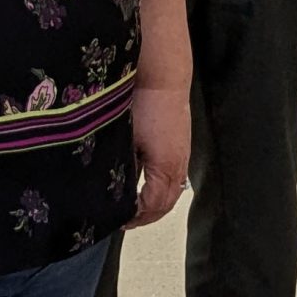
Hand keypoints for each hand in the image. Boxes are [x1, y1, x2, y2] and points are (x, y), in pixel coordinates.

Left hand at [130, 82, 190, 224]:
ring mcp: (182, 157)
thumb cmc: (144, 103)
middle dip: (145, 215)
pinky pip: (173, 177)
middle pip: (164, 204)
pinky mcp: (180, 147)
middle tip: (124, 219)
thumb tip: (114, 189)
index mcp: (165, 168)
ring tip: (132, 206)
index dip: (135, 217)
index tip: (118, 220)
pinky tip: (143, 183)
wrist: (162, 76)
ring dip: (153, 202)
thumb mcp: (127, 139)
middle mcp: (178, 166)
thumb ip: (123, 167)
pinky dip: (159, 187)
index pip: (152, 206)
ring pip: (171, 192)